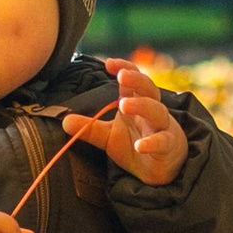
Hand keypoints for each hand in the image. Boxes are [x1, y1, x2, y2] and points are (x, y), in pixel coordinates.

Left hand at [69, 59, 186, 185]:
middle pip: (148, 89)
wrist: (160, 169)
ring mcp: (162, 127)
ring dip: (142, 105)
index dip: (124, 68)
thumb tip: (64, 121)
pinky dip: (152, 142)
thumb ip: (89, 128)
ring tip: (124, 105)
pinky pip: (163, 141)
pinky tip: (139, 146)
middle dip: (136, 80)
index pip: (132, 80)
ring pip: (157, 111)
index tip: (108, 63)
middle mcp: (151, 110)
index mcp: (136, 103)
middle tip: (121, 76)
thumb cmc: (135, 143)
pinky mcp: (168, 146)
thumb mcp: (108, 137)